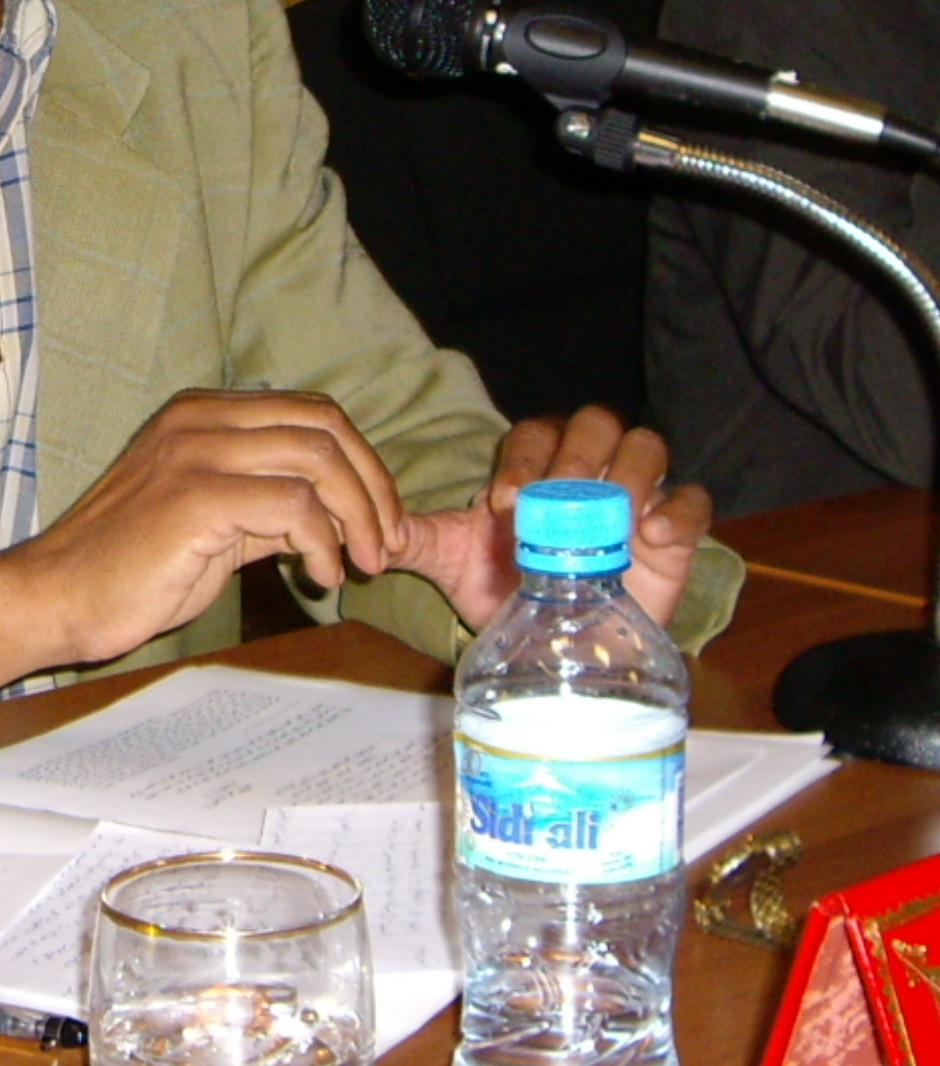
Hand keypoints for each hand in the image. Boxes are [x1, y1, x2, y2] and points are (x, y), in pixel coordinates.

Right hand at [0, 390, 403, 755]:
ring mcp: (196, 452)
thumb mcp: (208, 520)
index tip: (381, 521)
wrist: (57, 595)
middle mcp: (199, 418)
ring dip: (359, 517)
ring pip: (318, 459)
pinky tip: (316, 577)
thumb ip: (264, 502)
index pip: (312, 412)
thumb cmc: (126, 567)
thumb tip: (333, 513)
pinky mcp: (196, 497)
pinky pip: (293, 506)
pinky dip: (322, 543)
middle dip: (374, 487)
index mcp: (201, 413)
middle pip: (326, 425)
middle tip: (386, 544)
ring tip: (360, 564)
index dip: (363, 463)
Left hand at [388, 405, 711, 632]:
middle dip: (574, 455)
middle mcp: (588, 469)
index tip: (502, 504)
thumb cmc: (506, 587)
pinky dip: (680, 509)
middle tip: (553, 502)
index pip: (532, 434)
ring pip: (647, 447)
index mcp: (534, 466)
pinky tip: (654, 535)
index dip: (520, 459)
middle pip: (594, 425)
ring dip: (631, 473)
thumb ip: (416, 540)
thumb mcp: (455, 562)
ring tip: (613, 514)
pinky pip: (694, 500)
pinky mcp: (677, 531)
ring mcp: (637, 495)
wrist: (557, 640)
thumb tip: (372, 535)